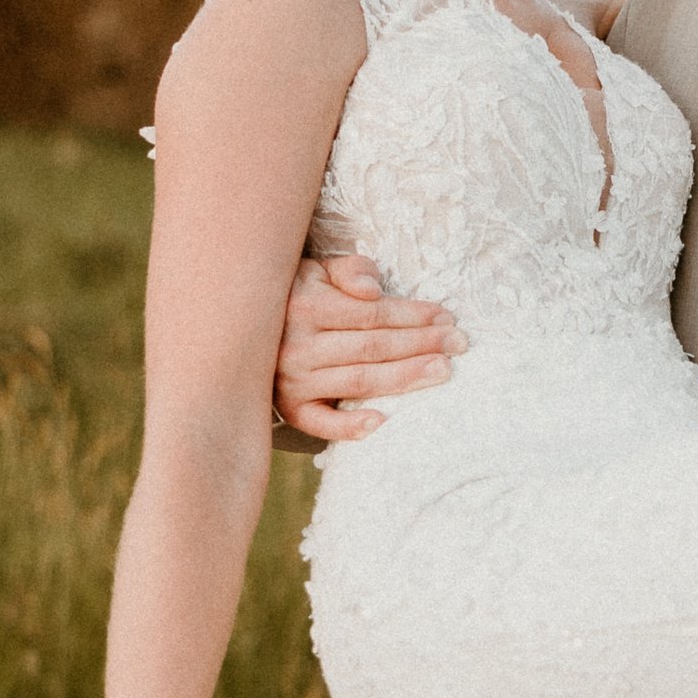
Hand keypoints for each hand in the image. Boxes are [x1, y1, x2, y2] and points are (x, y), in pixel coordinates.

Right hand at [273, 250, 458, 442]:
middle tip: (460, 344)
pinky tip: (382, 422)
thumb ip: (348, 270)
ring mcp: (291, 380)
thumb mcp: (314, 270)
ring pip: (359, 380)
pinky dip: (349, 427)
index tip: (447, 318)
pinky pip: (319, 423)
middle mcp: (297, 345)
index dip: (413, 316)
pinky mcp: (288, 408)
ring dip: (405, 377)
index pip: (373, 314)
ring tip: (442, 372)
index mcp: (306, 305)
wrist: (237, 328)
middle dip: (421, 344)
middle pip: (373, 347)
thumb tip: (374, 291)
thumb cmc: (291, 294)